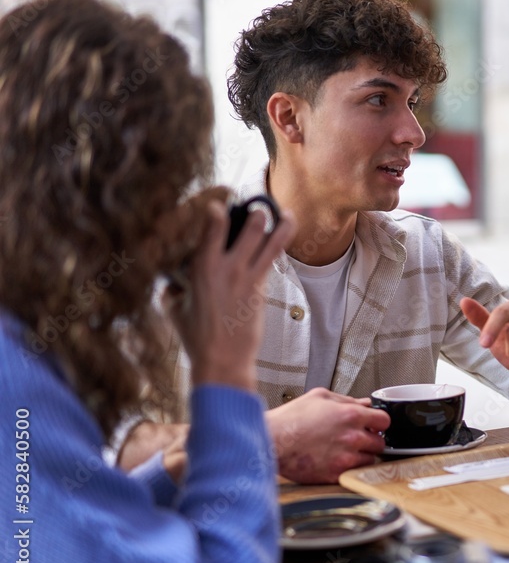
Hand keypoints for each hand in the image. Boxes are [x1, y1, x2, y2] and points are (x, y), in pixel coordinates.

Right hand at [164, 194, 294, 390]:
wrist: (222, 360)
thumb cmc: (195, 337)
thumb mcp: (173, 309)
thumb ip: (171, 289)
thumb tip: (171, 282)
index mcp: (202, 267)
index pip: (213, 225)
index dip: (217, 208)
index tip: (218, 202)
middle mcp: (229, 267)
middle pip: (251, 226)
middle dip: (256, 211)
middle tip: (255, 207)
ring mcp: (249, 277)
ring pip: (272, 240)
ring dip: (280, 223)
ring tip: (284, 213)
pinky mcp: (262, 289)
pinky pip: (274, 258)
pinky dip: (281, 242)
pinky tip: (285, 230)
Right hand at [267, 388, 389, 483]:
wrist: (270, 442)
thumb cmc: (291, 419)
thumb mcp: (319, 398)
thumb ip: (346, 400)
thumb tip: (365, 403)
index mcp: (350, 415)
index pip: (384, 421)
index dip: (378, 423)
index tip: (372, 425)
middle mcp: (352, 437)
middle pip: (380, 443)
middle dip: (371, 440)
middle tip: (357, 439)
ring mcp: (345, 458)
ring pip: (370, 460)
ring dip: (362, 456)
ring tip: (345, 451)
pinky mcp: (336, 475)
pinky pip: (355, 473)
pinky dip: (350, 468)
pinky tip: (337, 461)